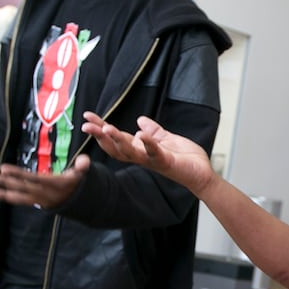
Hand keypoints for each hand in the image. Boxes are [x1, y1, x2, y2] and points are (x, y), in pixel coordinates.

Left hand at [0, 159, 89, 210]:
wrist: (76, 203)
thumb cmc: (76, 184)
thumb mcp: (81, 176)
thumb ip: (82, 167)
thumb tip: (84, 160)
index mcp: (51, 185)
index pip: (32, 179)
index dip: (18, 174)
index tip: (4, 168)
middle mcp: (42, 194)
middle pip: (20, 188)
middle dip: (3, 182)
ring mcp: (37, 200)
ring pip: (17, 197)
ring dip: (1, 193)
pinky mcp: (33, 202)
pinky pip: (18, 200)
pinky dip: (6, 197)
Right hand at [81, 111, 214, 194]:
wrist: (202, 171)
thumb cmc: (184, 158)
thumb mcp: (166, 138)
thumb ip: (152, 130)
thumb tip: (139, 120)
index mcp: (140, 149)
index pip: (116, 138)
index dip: (101, 128)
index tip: (87, 117)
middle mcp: (142, 156)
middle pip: (116, 148)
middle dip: (100, 136)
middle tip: (86, 126)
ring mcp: (153, 160)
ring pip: (130, 152)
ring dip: (117, 140)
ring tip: (107, 128)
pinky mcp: (166, 162)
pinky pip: (154, 153)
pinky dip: (147, 143)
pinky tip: (139, 133)